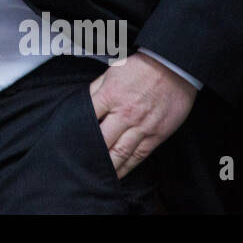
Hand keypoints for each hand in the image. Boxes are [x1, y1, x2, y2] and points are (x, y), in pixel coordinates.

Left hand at [87, 51, 196, 178]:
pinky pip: (139, 156)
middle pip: (101, 141)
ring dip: (107, 167)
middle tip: (79, 165)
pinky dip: (127, 167)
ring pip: (120, 154)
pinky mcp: (157, 135)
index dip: (76, 133)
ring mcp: (141, 126)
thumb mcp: (112, 72)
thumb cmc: (142, 68)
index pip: (87, 119)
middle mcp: (124, 114)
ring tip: (95, 176)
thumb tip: (82, 104)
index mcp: (110, 96)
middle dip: (89, 154)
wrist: (174, 67)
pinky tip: (119, 174)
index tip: (69, 143)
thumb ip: (96, 90)